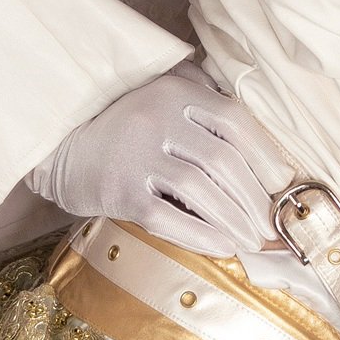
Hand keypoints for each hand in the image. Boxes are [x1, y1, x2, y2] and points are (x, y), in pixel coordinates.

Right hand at [25, 70, 292, 256]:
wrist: (57, 147)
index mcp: (175, 92)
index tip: (282, 185)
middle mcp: (157, 118)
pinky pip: (169, 218)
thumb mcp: (159, 92)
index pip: (235, 122)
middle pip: (224, 160)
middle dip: (254, 199)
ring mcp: (136, 155)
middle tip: (269, 226)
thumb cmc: (122, 124)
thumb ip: (203, 95)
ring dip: (234, 221)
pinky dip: (201, 235)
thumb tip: (259, 136)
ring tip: (251, 241)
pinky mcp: (118, 191)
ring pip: (201, 191)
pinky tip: (222, 247)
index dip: (266, 156)